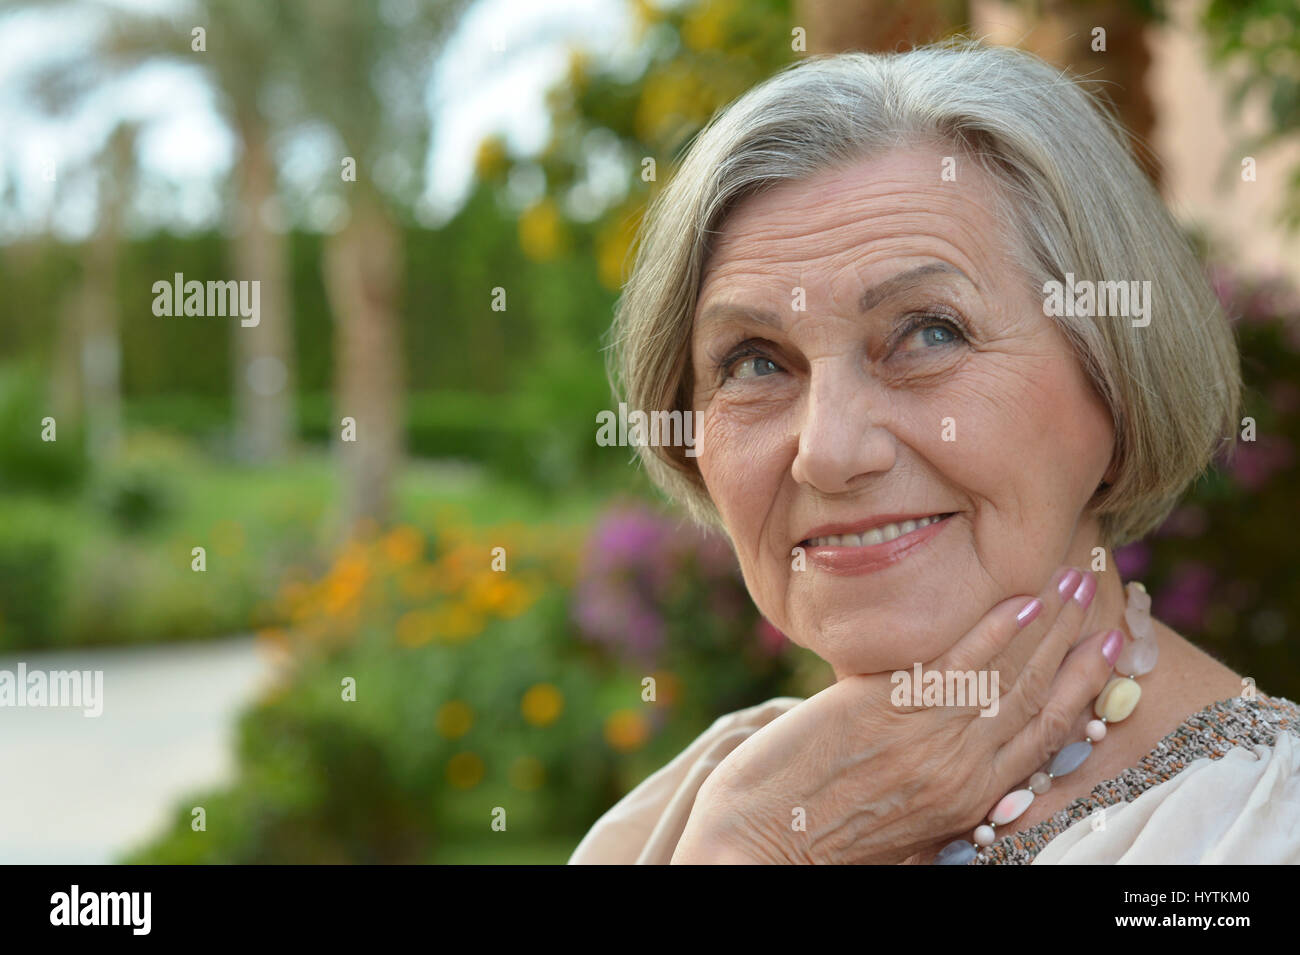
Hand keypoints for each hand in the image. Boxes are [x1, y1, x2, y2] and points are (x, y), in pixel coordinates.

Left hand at [670, 566, 1117, 863]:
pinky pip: (958, 665)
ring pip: (1008, 675)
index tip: (1107, 647)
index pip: (1043, 736)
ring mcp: (929, 742)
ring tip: (1075, 577)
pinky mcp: (888, 713)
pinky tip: (1019, 599)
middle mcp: (963, 773)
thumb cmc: (822, 832)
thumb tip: (964, 754)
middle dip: (1074, 638)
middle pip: (1037, 696)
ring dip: (1048, 622)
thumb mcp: (904, 821)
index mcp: (970, 801)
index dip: (1080, 688)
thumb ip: (941, 784)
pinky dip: (994, 630)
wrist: (761, 844)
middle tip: (1096, 587)